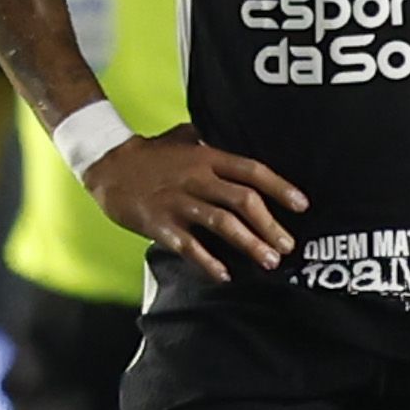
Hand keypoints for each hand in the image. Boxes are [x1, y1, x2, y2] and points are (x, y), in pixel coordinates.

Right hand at [88, 126, 304, 280]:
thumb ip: (208, 139)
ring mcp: (179, 201)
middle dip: (270, 225)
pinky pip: (189, 245)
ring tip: (269, 261)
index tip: (302, 205)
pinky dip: (208, 261)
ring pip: (222, 223)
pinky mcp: (160, 223)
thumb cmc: (149, 153)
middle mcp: (197, 178)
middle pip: (243, 200)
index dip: (280, 187)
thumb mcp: (182, 138)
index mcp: (207, 157)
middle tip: (288, 246)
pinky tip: (225, 275)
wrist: (106, 165)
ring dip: (249, 243)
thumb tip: (232, 134)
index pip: (252, 170)